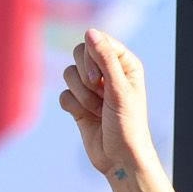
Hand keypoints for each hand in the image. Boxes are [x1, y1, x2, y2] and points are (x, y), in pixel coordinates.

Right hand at [58, 28, 159, 181]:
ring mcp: (92, 87)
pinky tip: (89, 118)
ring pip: (68, 74)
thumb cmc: (128, 126)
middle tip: (101, 96)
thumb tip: (89, 31)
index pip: (97, 41)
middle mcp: (108, 72)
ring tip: (99, 112)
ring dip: (82, 96)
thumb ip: (105, 59)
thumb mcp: (119, 90)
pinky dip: (74, 107)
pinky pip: (63, 94)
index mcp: (125, 64)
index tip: (100, 79)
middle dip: (86, 77)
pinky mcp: (78, 103)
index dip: (92, 57)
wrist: (120, 160)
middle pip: (79, 53)